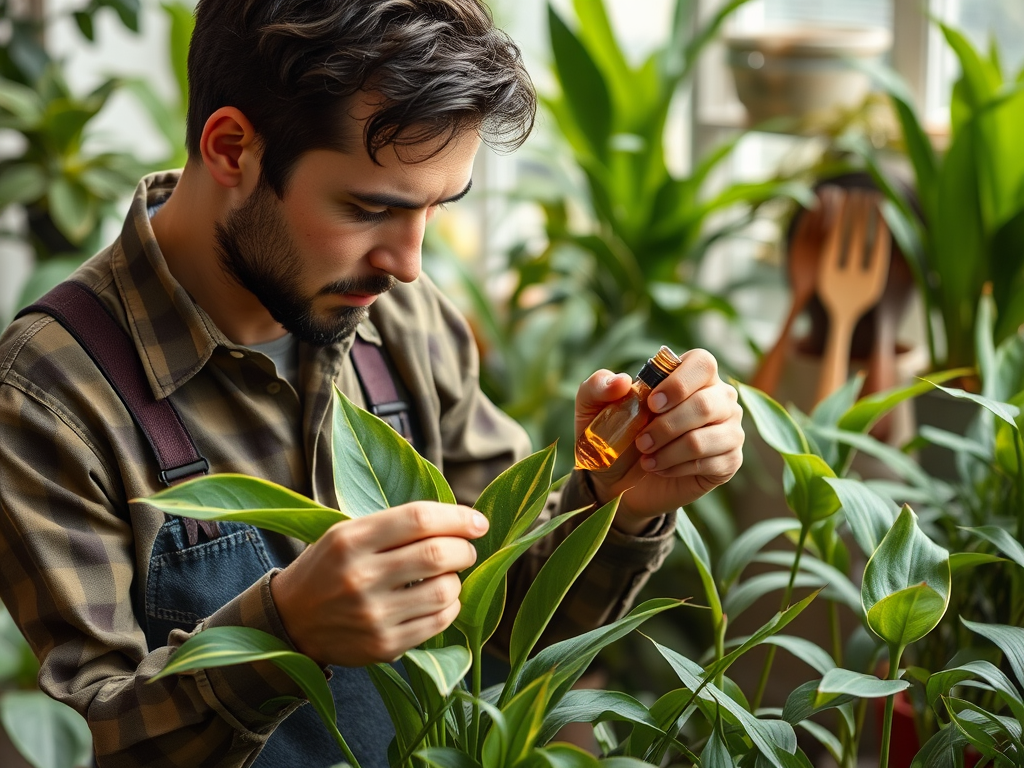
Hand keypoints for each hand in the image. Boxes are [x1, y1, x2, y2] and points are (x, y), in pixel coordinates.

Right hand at [270, 503, 487, 665]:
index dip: (458, 517)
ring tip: (448, 576)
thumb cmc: (330, 567)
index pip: (419, 519)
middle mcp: (360, 576)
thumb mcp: (347, 534)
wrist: (291, 621)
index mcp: (350, 539)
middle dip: (464, 549)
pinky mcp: (384, 645)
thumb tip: (461, 519)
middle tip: (466, 549)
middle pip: (437, 554)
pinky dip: (450, 607)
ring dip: (457, 579)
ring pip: (444, 591)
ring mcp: (372, 615)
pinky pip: (438, 622)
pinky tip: (439, 599)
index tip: (478, 522)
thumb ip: (396, 525)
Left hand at [576, 349, 743, 532]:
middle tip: (641, 442)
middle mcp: (718, 398)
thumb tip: (621, 381)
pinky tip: (660, 469)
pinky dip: (678, 467)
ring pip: (710, 436)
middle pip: (707, 403)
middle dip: (668, 426)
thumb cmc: (611, 434)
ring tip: (646, 457)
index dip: (679, 383)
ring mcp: (729, 429)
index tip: (652, 404)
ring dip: (670, 450)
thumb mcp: (592, 409)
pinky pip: (712, 461)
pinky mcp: (729, 460)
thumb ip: (598, 386)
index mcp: (691, 375)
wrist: (617, 480)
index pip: (703, 363)